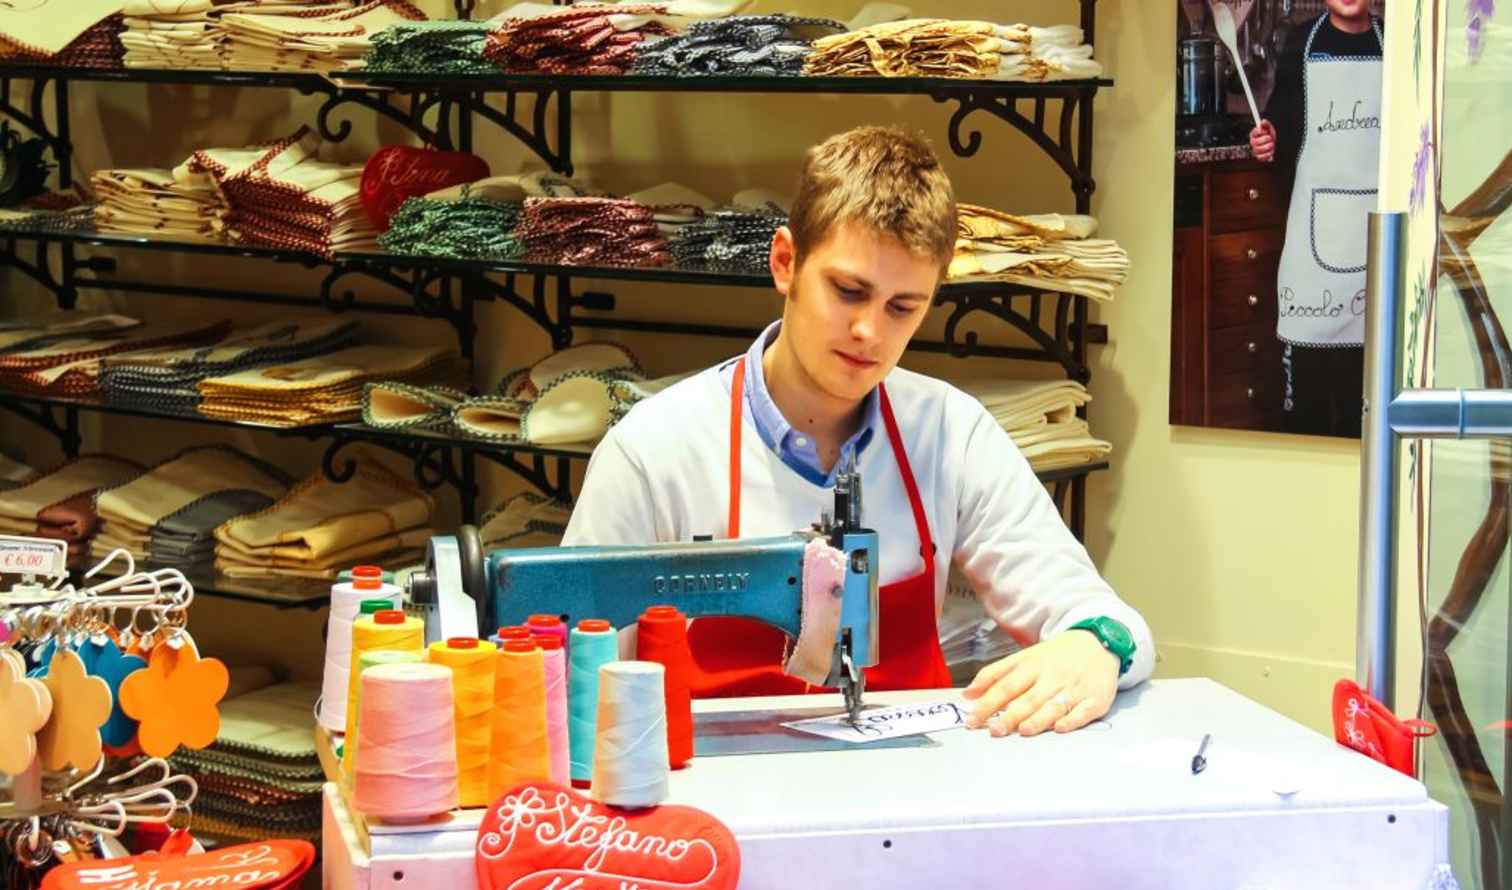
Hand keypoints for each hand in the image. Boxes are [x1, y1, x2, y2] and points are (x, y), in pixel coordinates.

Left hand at [961, 630, 1118, 736]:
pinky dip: (1072, 720)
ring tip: (1023, 730)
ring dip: (1039, 719)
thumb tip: (968, 694)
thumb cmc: (1055, 656)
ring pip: (1054, 705)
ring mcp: (1074, 689)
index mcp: (1032, 665)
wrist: (1097, 643)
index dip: (988, 703)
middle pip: (1028, 698)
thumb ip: (994, 674)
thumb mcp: (1023, 658)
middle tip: (994, 730)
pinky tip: (1060, 727)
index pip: (1006, 686)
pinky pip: (1083, 712)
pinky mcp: (1095, 700)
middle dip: (1010, 715)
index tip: (972, 719)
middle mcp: (1052, 677)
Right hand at [1249, 120, 1276, 161]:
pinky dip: (1267, 154)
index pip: (1254, 133)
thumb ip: (1266, 124)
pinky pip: (1261, 157)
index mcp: (1254, 135)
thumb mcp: (1269, 129)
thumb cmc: (1269, 136)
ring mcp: (1255, 150)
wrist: (1273, 145)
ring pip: (1258, 150)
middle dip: (1264, 139)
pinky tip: (1271, 150)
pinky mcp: (1259, 157)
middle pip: (1255, 142)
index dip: (1260, 132)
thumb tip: (1263, 121)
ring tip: (1271, 144)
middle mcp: (1253, 143)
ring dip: (1267, 146)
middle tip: (1270, 138)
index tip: (1265, 131)